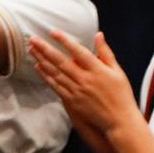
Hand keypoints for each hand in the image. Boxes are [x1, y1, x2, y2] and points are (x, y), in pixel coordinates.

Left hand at [27, 30, 141, 152]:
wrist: (119, 120)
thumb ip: (106, 52)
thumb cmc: (121, 94)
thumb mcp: (117, 71)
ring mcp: (77, 91)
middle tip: (33, 39)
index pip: (78, 52)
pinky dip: (46, 76)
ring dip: (42, 60)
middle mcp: (85, 80)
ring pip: (55, 73)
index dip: (65, 41)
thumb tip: (98, 34)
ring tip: (32, 49)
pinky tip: (38, 67)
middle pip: (61, 61)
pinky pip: (56, 87)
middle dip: (45, 49)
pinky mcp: (72, 101)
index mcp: (98, 70)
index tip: (53, 32)